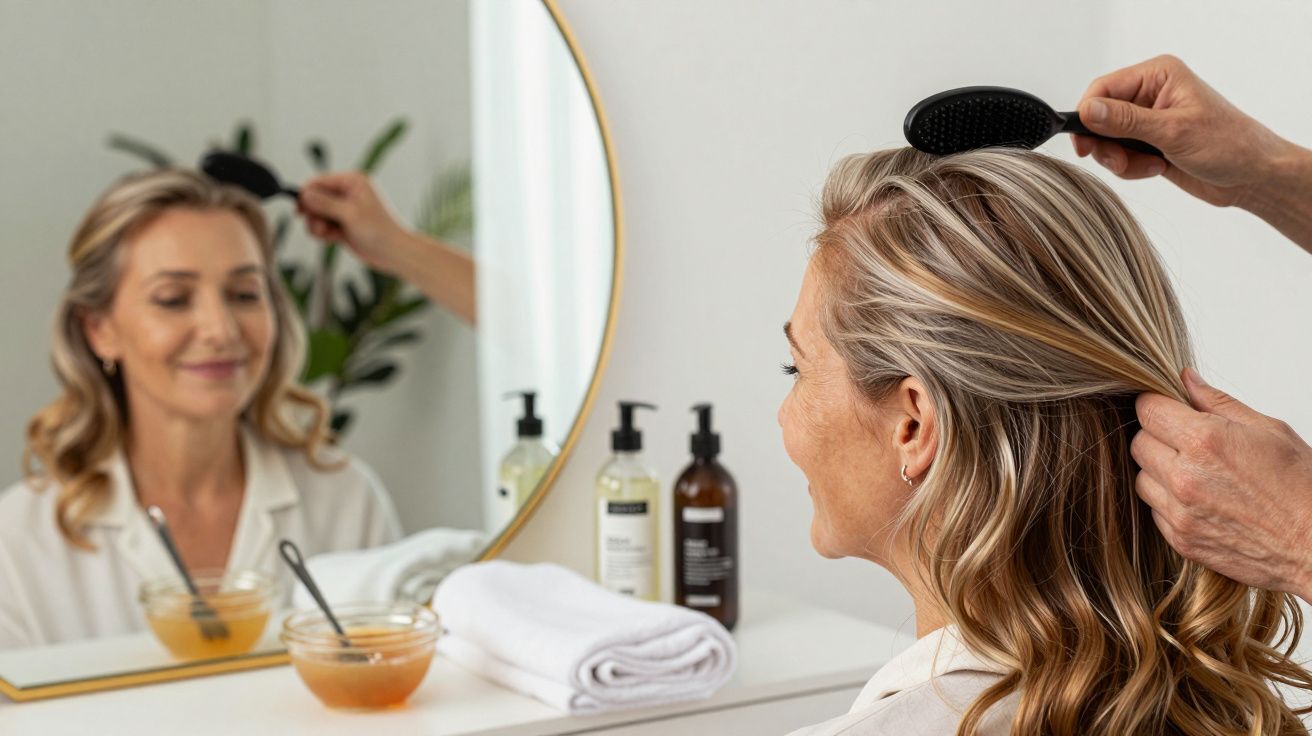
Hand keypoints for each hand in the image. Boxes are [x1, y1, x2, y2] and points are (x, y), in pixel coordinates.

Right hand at [297, 172, 408, 275]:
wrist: (394, 253)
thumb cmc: (379, 230)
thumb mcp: (350, 213)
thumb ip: (325, 203)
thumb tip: (304, 194)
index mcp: (352, 181)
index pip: (319, 181)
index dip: (306, 195)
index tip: (299, 211)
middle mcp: (347, 192)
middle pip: (314, 198)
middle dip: (313, 214)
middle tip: (319, 227)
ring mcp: (344, 209)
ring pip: (316, 214)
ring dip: (317, 225)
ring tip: (328, 235)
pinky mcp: (342, 225)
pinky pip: (322, 226)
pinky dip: (323, 233)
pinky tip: (333, 240)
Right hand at [1073, 54, 1292, 208]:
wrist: (1252, 176)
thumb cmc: (1228, 144)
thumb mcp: (1173, 131)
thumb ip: (1125, 121)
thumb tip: (1087, 110)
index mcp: (1158, 76)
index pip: (1104, 88)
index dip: (1088, 115)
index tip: (1084, 144)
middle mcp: (1151, 94)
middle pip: (1101, 116)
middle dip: (1107, 144)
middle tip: (1119, 162)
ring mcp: (1149, 119)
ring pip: (1108, 140)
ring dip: (1121, 159)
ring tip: (1148, 166)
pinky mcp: (1150, 142)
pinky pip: (1121, 155)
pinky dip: (1131, 168)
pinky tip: (1156, 168)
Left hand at [1132, 368, 1311, 599]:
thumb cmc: (1302, 488)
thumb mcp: (1268, 430)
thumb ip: (1218, 402)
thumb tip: (1186, 379)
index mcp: (1205, 442)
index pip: (1147, 410)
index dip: (1156, 405)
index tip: (1168, 409)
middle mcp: (1185, 477)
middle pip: (1138, 443)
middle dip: (1158, 437)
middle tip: (1188, 442)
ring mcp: (1180, 512)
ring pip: (1141, 478)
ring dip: (1160, 471)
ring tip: (1198, 474)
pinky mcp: (1181, 540)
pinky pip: (1154, 511)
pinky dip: (1169, 503)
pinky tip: (1201, 500)